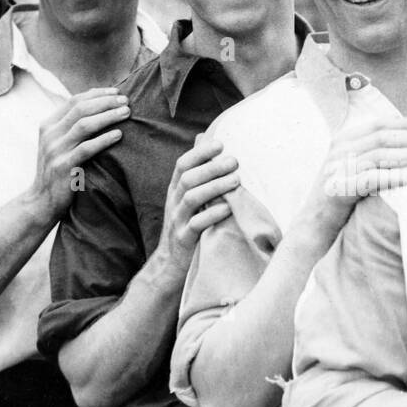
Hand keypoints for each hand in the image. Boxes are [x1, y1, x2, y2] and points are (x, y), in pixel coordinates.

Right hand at [25, 88, 129, 224]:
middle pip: (80, 109)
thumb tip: (101, 107)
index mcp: (48, 125)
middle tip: (126, 101)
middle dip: (105, 102)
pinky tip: (118, 135)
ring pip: (84, 125)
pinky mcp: (63, 167)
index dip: (97, 94)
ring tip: (126, 113)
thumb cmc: (58, 171)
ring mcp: (55, 150)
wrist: (41, 202)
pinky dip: (103, 139)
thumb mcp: (59, 145)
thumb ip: (72, 128)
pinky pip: (86, 149)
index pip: (74, 101)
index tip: (117, 92)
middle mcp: (50, 135)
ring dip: (108, 116)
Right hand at [155, 133, 240, 269]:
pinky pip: (196, 225)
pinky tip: (227, 209)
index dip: (199, 152)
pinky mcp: (184, 240)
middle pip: (188, 178)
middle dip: (211, 167)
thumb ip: (198, 175)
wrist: (169, 264)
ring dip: (215, 187)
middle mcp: (174, 202)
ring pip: (192, 198)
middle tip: (235, 161)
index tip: (220, 143)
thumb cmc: (187, 226)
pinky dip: (212, 215)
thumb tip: (208, 142)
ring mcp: (178, 221)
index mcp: (175, 190)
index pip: (182, 165)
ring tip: (236, 181)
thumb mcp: (189, 200)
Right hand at [307, 109, 406, 236]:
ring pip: (379, 155)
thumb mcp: (353, 167)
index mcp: (343, 139)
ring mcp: (337, 168)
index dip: (404, 123)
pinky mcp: (338, 189)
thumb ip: (373, 153)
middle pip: (381, 138)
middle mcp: (339, 150)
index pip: (378, 125)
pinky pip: (371, 178)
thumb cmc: (340, 196)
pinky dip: (394, 176)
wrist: (313, 223)